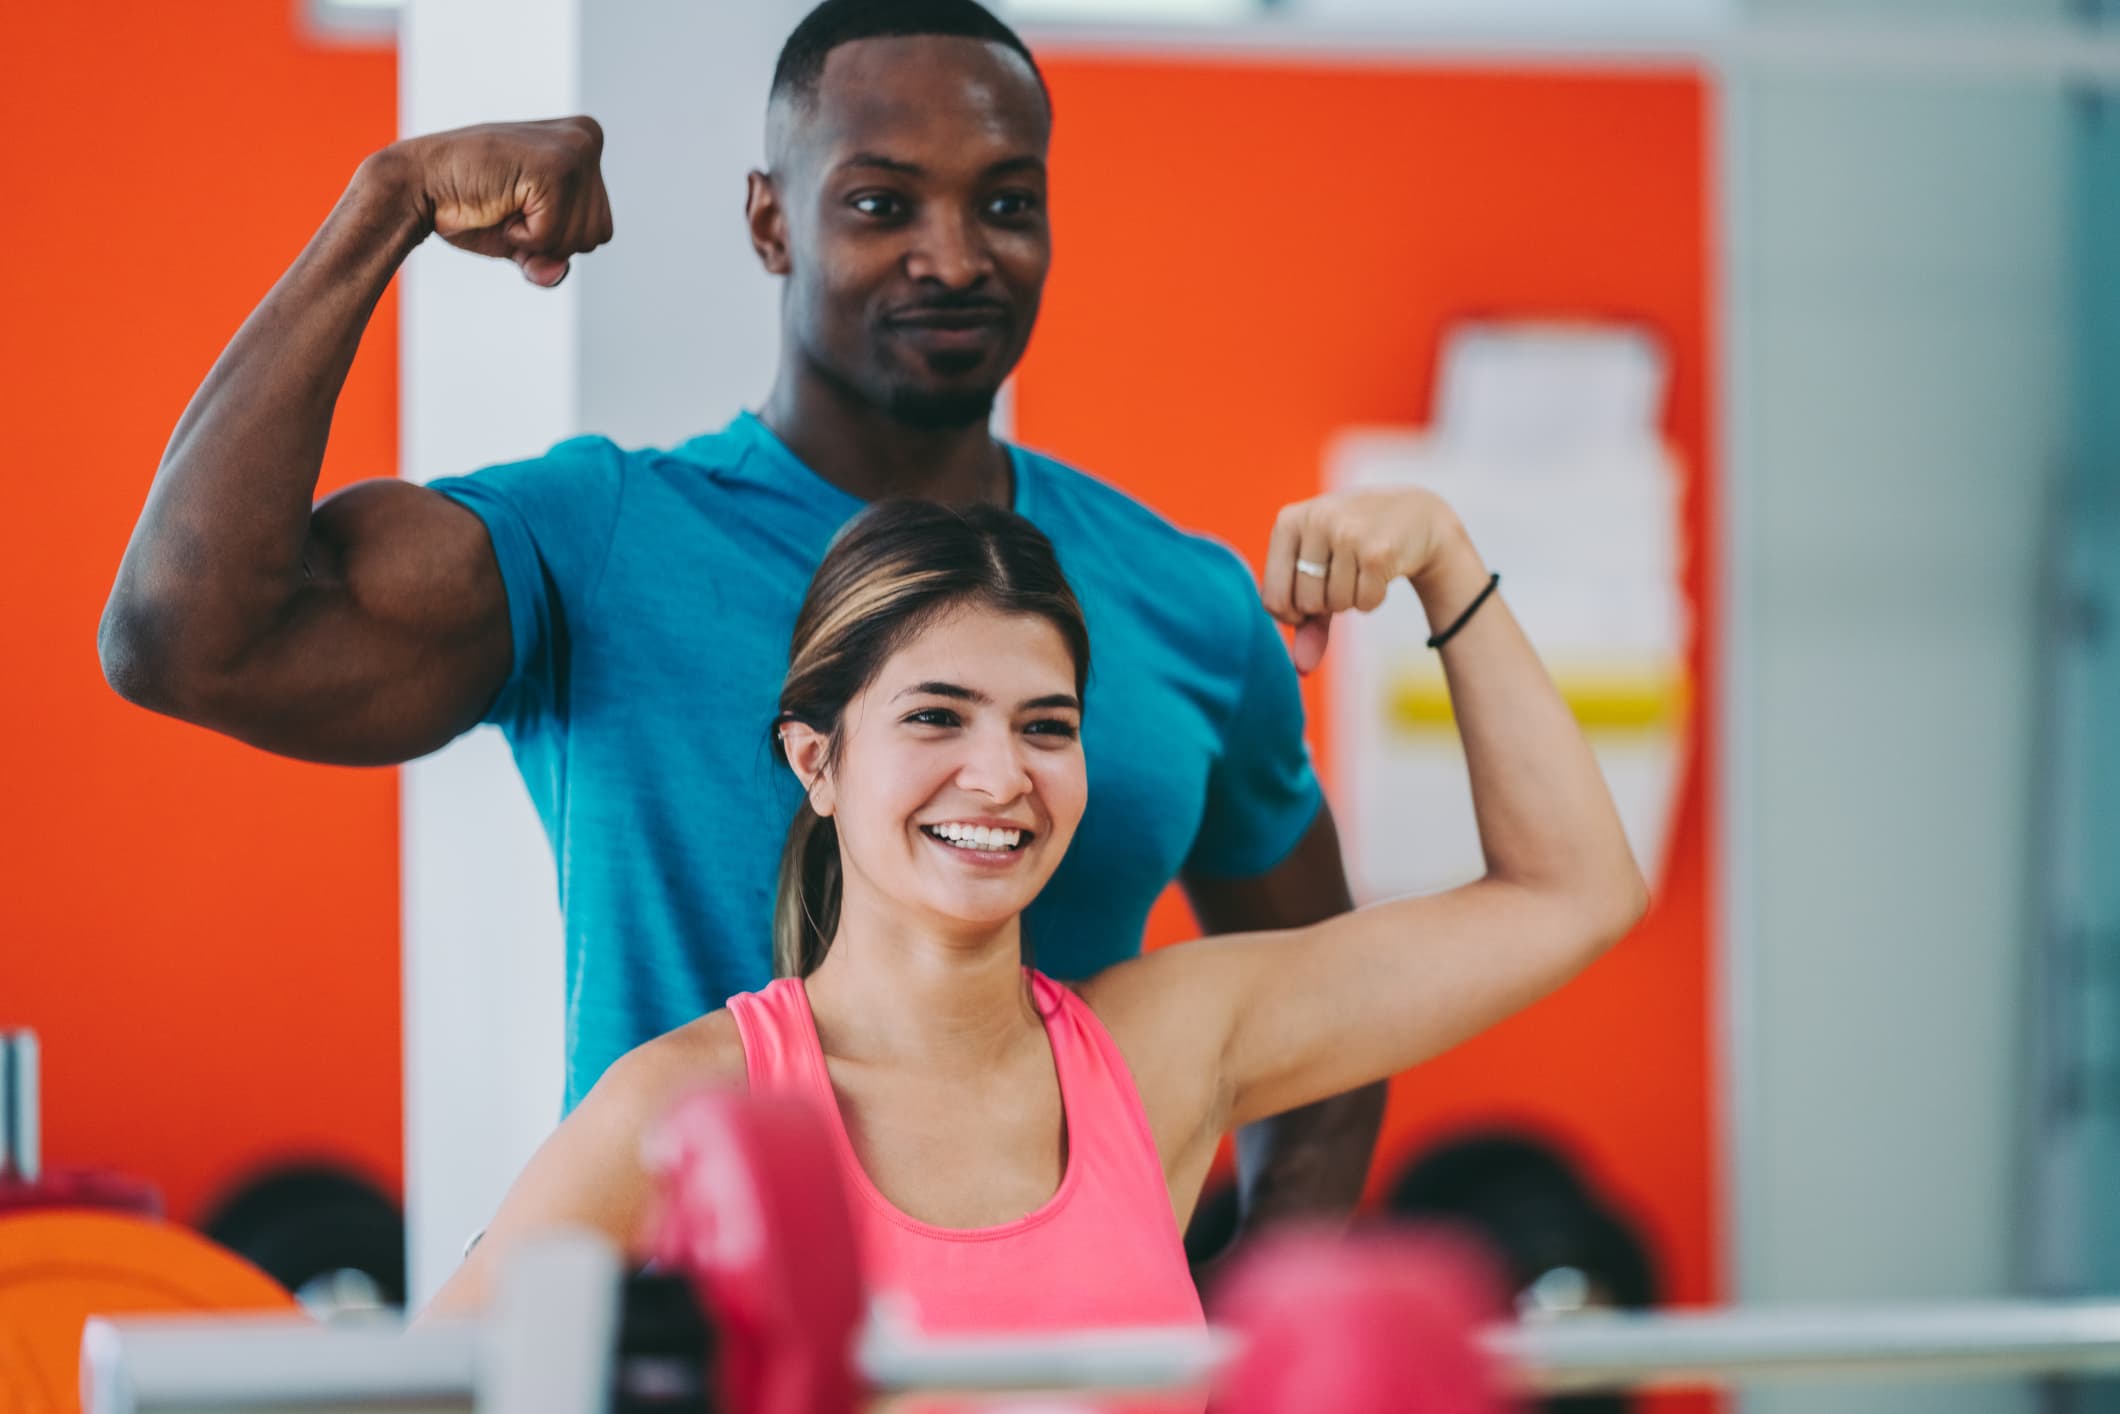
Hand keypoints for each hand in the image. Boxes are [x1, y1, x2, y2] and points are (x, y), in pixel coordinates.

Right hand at [391, 117, 614, 287]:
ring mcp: (574, 149)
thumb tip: (558, 274)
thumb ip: (554, 258)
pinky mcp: (556, 167)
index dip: (557, 238)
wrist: (417, 185)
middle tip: (508, 206)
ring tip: (504, 202)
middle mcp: (587, 139)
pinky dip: (523, 236)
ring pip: (581, 239)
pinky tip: (499, 202)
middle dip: (551, 240)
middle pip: (598, 236)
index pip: (600, 229)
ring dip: (536, 237)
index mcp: (586, 146)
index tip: (519, 206)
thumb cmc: (470, 206)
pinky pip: (553, 237)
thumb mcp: (527, 238)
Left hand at [1261, 487, 1462, 674]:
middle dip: (1327, 604)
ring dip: (1351, 600)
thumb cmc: (1354, 545)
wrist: (1414, 514)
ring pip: (1336, 604)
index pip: (1273, 597)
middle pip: (1306, 604)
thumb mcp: (1321, 571)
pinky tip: (1380, 572)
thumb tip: (1302, 668)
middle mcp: (1315, 521)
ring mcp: (1346, 533)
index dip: (1292, 614)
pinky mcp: (1377, 551)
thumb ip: (1306, 619)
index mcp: (1288, 522)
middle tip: (1343, 577)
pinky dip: (1373, 599)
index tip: (1310, 602)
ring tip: (1362, 570)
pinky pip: (1364, 603)